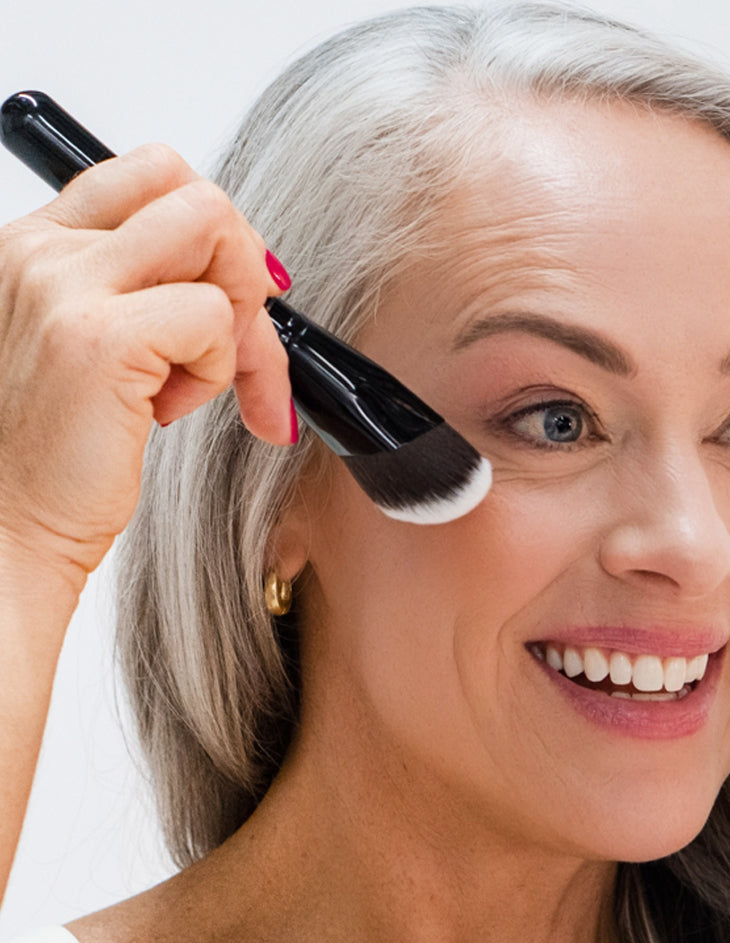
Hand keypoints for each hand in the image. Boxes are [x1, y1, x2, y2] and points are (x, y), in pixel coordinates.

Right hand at [0, 144, 292, 591]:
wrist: (6, 527)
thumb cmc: (53, 452)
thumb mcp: (95, 347)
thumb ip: (146, 293)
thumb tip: (252, 274)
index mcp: (36, 245)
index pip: (153, 175)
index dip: (216, 234)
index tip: (235, 297)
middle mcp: (41, 250)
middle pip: (196, 194)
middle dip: (242, 272)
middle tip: (231, 346)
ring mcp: (64, 284)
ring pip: (214, 232)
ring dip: (232, 319)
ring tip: (186, 384)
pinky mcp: (98, 337)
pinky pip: (215, 316)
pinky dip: (218, 369)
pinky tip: (165, 411)